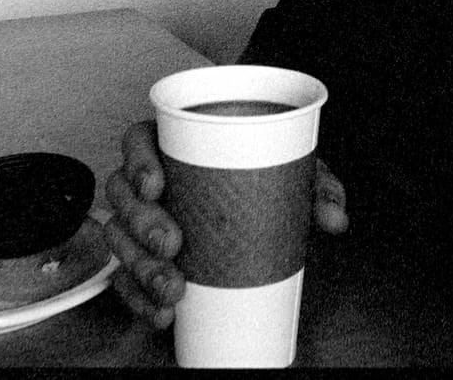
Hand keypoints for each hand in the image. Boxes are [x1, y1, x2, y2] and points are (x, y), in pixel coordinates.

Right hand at [102, 119, 347, 328]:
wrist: (264, 211)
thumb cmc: (264, 177)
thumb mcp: (292, 172)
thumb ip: (317, 188)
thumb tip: (333, 216)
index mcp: (175, 144)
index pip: (138, 140)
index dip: (138, 160)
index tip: (156, 184)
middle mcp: (150, 180)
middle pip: (122, 194)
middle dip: (142, 223)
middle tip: (172, 243)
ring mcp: (141, 220)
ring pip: (119, 237)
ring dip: (139, 266)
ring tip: (172, 287)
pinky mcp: (143, 258)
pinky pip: (125, 277)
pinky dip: (138, 298)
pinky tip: (162, 312)